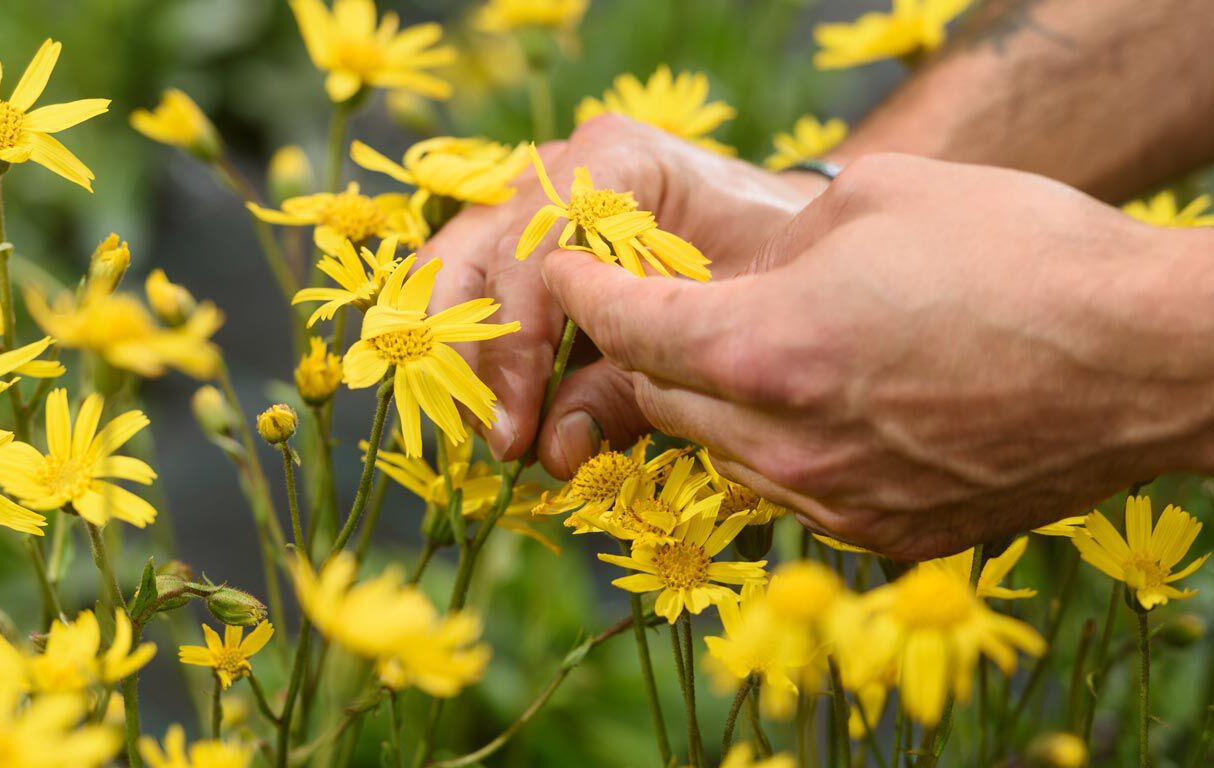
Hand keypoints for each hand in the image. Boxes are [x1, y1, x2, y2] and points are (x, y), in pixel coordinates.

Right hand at [415, 114, 825, 473]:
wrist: (797, 242)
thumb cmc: (770, 273)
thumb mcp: (714, 331)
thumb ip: (630, 389)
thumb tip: (551, 450)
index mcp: (614, 163)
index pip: (530, 251)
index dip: (514, 348)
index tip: (514, 431)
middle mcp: (559, 167)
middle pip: (473, 256)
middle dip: (475, 357)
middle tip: (496, 439)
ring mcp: (533, 194)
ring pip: (453, 269)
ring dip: (462, 357)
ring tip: (491, 431)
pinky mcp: (524, 234)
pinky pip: (472, 287)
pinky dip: (474, 349)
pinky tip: (491, 407)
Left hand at [541, 153, 1213, 558]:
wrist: (1150, 357)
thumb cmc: (1022, 254)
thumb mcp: (880, 203)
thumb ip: (780, 244)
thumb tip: (751, 272)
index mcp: (766, 347)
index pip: (630, 326)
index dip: (584, 292)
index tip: (564, 272)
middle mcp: (785, 441)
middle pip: (662, 397)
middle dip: (651, 348)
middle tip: (669, 306)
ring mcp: (835, 500)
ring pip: (722, 453)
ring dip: (715, 404)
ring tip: (758, 355)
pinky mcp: (886, 535)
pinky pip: (792, 492)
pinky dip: (780, 450)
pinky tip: (824, 410)